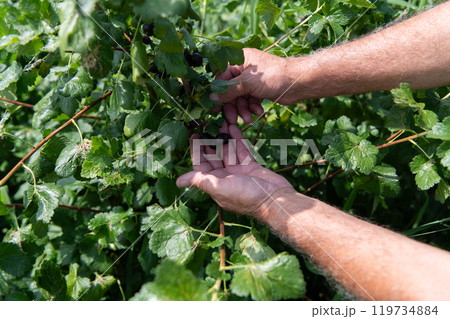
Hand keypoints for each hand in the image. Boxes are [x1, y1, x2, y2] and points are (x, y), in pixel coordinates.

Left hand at [176, 123, 294, 218]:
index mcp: (214, 184)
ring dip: (223, 138)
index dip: (196, 151)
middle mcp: (225, 178)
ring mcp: (238, 172)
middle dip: (208, 142)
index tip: (193, 136)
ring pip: (227, 151)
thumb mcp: (219, 188)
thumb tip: (178, 182)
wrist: (274, 199)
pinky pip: (241, 150)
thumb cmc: (246, 196)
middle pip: (213, 157)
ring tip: (220, 122)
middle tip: (204, 125)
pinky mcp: (251, 166)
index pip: (201, 165)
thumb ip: (200, 181)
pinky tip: (232, 127)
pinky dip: (237, 139)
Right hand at [210, 48, 300, 123]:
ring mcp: (252, 81)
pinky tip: (258, 111)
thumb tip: (212, 97)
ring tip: (248, 118)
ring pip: (240, 98)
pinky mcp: (259, 90)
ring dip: (243, 109)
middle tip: (231, 119)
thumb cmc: (273, 76)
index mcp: (239, 60)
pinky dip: (252, 107)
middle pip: (231, 90)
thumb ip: (229, 90)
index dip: (218, 93)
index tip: (214, 107)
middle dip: (232, 105)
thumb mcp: (247, 82)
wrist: (297, 83)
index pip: (222, 77)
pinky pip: (250, 100)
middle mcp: (244, 69)